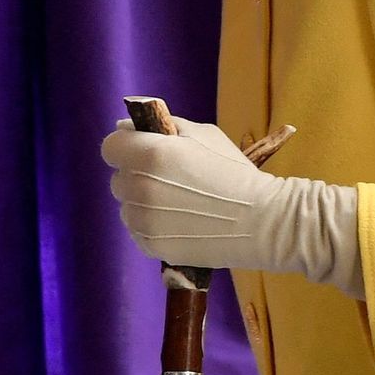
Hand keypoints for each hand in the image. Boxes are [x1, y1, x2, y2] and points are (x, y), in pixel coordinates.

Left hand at [100, 115, 362, 294]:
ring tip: (178, 204)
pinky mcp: (154, 247)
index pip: (110, 147)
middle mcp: (141, 187)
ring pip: (127, 207)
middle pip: (118, 179)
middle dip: (137, 176)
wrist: (264, 221)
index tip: (142, 152)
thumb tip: (124, 127)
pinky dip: (151, 227)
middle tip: (170, 180)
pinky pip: (138, 232)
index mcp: (151, 154)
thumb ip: (161, 126)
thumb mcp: (202, 135)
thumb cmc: (234, 171)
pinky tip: (178, 222)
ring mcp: (146, 221)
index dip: (125, 148)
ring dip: (142, 204)